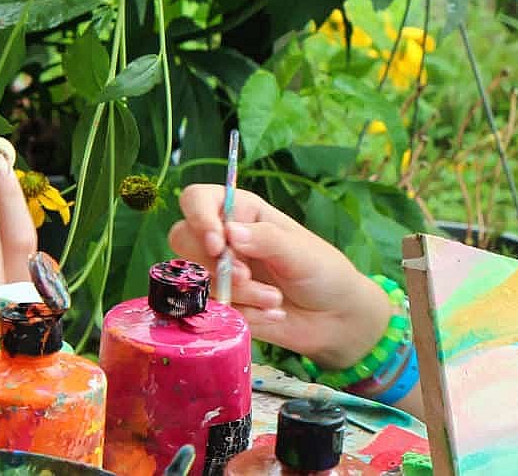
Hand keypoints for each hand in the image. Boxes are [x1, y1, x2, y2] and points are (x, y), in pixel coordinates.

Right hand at [168, 185, 391, 369]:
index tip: (218, 244)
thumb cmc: (323, 271)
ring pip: (198, 279)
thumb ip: (266, 239)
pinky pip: (213, 309)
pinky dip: (243, 314)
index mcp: (241, 212)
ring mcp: (219, 273)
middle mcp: (224, 239)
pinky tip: (272, 313)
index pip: (196, 200)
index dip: (198, 218)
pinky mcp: (221, 304)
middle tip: (246, 277)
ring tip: (275, 299)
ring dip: (238, 294)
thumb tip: (230, 232)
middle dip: (214, 264)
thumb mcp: (300, 251)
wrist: (334, 318)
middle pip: (183, 239)